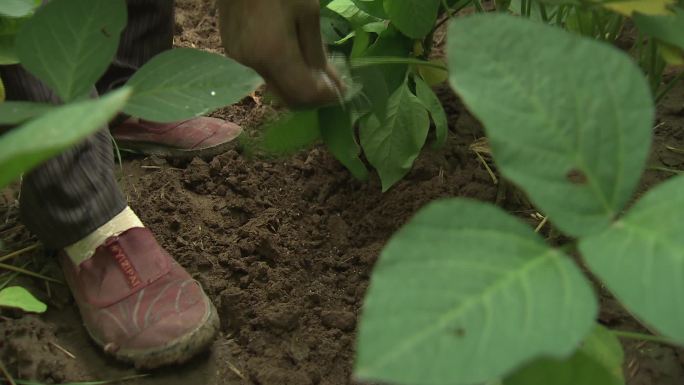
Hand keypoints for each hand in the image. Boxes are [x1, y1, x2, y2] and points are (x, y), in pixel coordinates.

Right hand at [217, 0, 341, 106]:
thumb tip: (332, 84)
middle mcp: (252, 65)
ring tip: (318, 65)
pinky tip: (296, 53)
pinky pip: (264, 72)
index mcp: (272, 54)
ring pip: (276, 87)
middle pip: (289, 98)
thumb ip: (317, 53)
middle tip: (334, 81)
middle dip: (314, 95)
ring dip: (299, 83)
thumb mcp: (307, 12)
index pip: (304, 95)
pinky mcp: (232, 50)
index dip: (327, 97)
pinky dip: (284, 71)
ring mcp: (238, 59)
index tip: (344, 89)